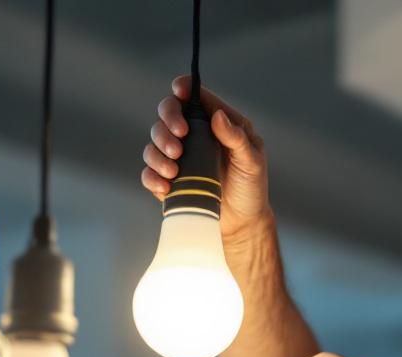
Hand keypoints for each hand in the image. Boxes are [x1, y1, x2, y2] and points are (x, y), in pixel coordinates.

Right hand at [141, 76, 271, 242]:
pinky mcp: (168, 179)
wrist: (241, 223)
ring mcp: (179, 157)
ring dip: (159, 152)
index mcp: (217, 123)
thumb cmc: (251, 188)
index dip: (184, 88)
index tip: (179, 91)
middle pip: (168, 113)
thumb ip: (237, 138)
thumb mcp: (252, 162)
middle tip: (180, 137)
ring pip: (154, 142)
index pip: (196, 97)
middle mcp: (194, 135)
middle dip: (168, 122)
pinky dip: (153, 176)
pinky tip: (165, 186)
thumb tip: (217, 116)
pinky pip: (150, 172)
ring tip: (174, 170)